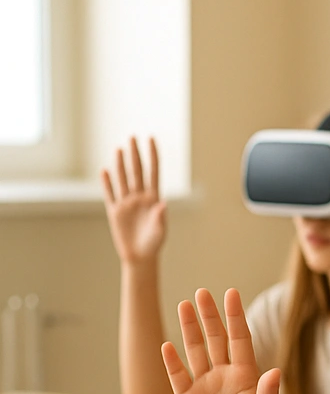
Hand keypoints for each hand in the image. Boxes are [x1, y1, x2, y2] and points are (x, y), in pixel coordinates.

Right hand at [100, 136, 165, 265]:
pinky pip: (110, 194)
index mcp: (153, 198)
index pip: (153, 172)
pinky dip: (107, 183)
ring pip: (123, 179)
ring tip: (119, 149)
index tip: (151, 139)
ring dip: (120, 164)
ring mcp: (126, 202)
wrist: (140, 256)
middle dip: (135, 154)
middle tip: (132, 137)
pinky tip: (105, 171)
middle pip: (137, 171)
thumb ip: (161, 217)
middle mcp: (140, 197)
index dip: (152, 155)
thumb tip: (162, 204)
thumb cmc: (154, 243)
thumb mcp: (160, 231)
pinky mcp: (115, 211)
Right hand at [162, 288, 279, 393]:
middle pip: (216, 340)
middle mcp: (225, 377)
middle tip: (202, 293)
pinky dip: (172, 362)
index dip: (235, 318)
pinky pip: (178, 377)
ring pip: (195, 352)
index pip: (240, 340)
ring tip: (184, 305)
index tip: (231, 293)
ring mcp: (204, 387)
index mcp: (246, 377)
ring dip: (190, 330)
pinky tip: (167, 345)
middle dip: (210, 316)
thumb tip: (275, 371)